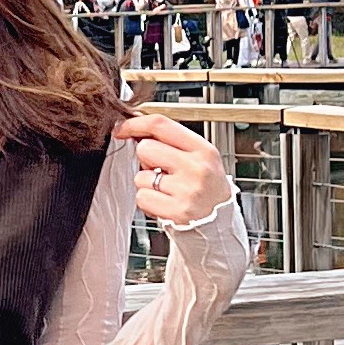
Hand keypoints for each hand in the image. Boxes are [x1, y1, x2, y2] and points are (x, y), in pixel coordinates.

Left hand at [117, 109, 232, 231]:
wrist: (220, 220)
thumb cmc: (207, 186)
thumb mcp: (199, 157)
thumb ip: (172, 141)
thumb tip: (137, 129)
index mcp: (202, 149)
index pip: (161, 125)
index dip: (135, 124)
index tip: (123, 128)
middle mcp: (196, 168)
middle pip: (145, 149)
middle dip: (145, 159)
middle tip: (160, 169)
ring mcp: (186, 191)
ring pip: (140, 176)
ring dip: (147, 184)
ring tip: (166, 189)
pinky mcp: (176, 211)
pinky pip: (142, 198)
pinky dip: (147, 201)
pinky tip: (163, 202)